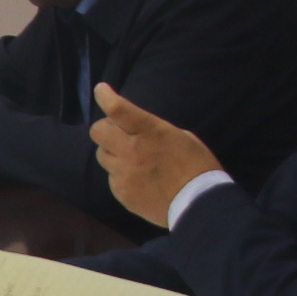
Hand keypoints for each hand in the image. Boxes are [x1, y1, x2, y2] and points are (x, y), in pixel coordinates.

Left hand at [88, 84, 220, 226]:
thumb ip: (151, 130)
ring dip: (112, 152)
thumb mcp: (180, 137)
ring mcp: (123, 173)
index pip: (118, 110)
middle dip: (106, 128)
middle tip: (118, 133)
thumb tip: (132, 128)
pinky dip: (120, 174)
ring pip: (102, 155)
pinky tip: (139, 179)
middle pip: (97, 131)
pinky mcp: (121, 192)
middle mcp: (131, 151)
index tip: (101, 90)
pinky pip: (111, 177)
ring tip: (133, 159)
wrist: (199, 204)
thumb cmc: (196, 165)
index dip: (105, 97)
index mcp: (150, 132)